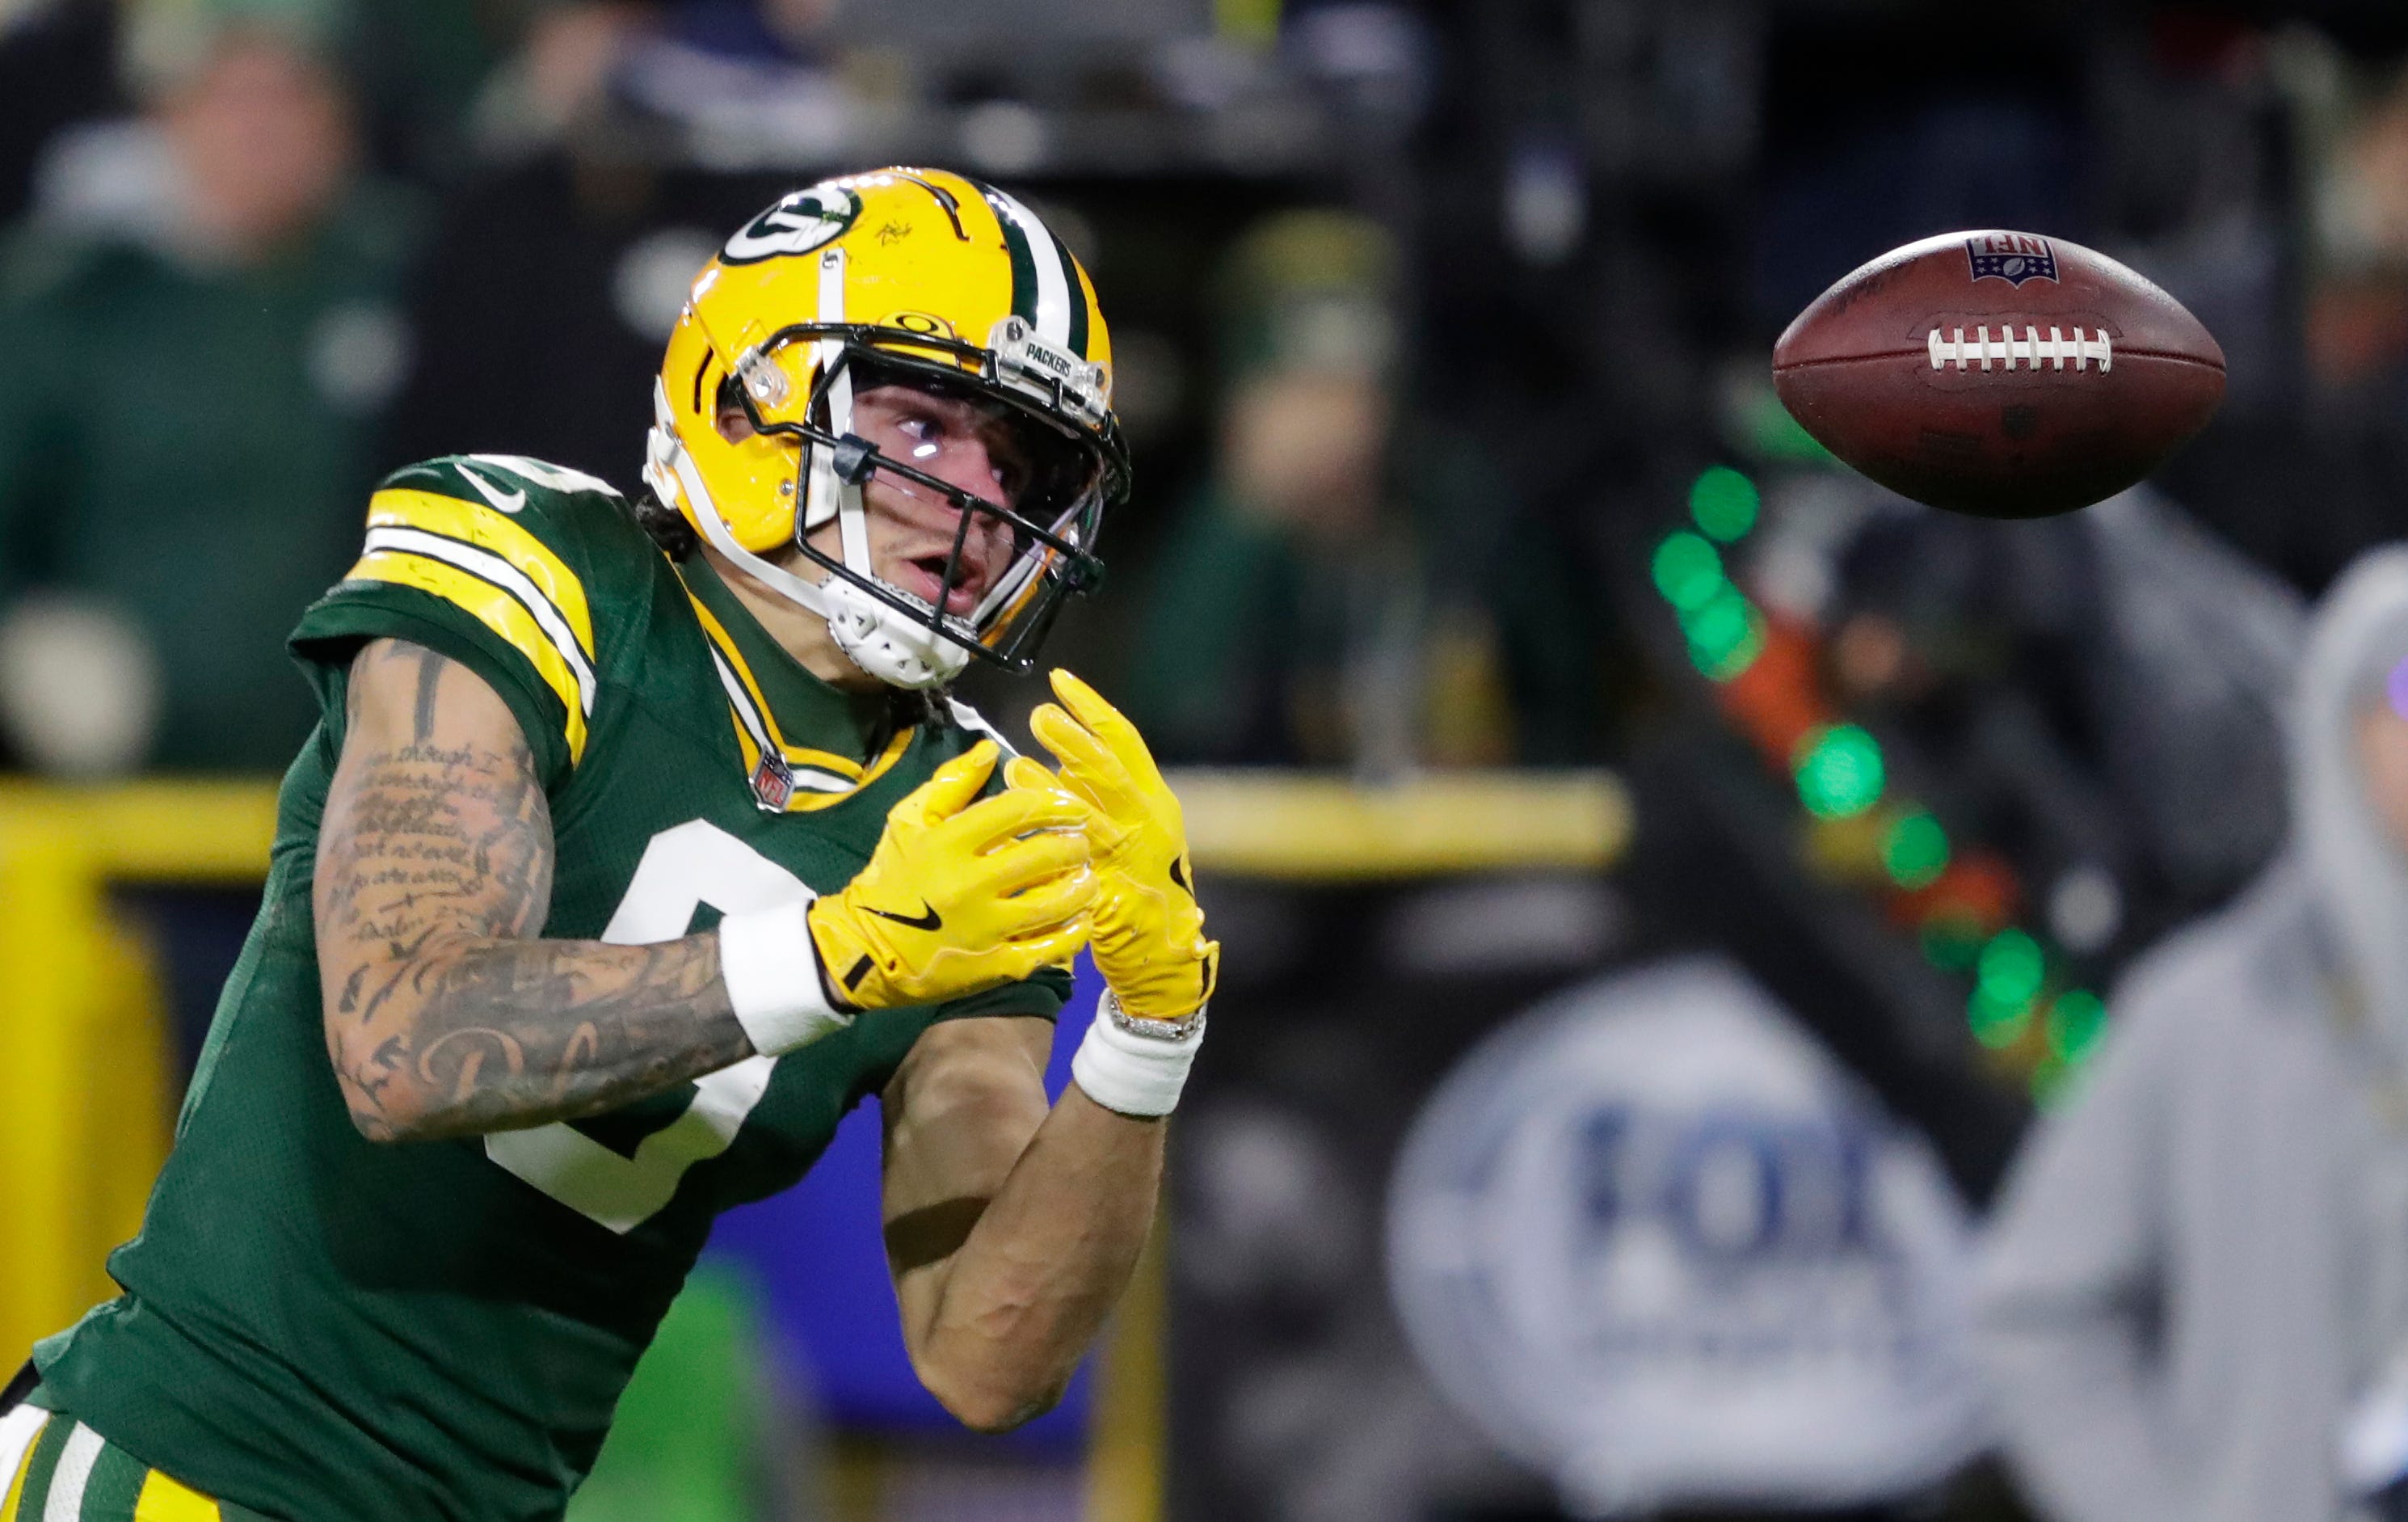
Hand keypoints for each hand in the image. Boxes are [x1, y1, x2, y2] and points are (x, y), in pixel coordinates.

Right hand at [809, 741, 1096, 1010]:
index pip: (1017, 811)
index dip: (1054, 803)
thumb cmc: (892, 878)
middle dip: (1074, 844)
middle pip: (1044, 855)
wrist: (865, 950)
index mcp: (948, 843)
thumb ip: (950, 783)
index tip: (1074, 807)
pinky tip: (1082, 918)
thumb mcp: (908, 822)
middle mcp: (968, 884)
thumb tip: (990, 748)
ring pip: (1054, 903)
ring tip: (1087, 876)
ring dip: (1082, 885)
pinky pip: (1048, 948)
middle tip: (1082, 842)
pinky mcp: (994, 966)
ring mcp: (984, 929)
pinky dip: (1073, 932)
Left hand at [1009, 670, 1216, 1019]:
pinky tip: (1022, 829)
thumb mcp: (1130, 827)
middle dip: (1074, 740)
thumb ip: (1101, 791)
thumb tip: (1065, 748)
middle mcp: (1148, 822)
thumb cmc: (1138, 882)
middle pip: (1111, 771)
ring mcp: (1131, 859)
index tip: (1061, 680)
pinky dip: (1048, 843)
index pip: (1125, 740)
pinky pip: (1075, 863)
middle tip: (1039, 716)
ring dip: (1052, 790)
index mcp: (1155, 799)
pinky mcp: (1110, 893)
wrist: (1160, 952)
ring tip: (1018, 765)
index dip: (1092, 707)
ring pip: (1091, 815)